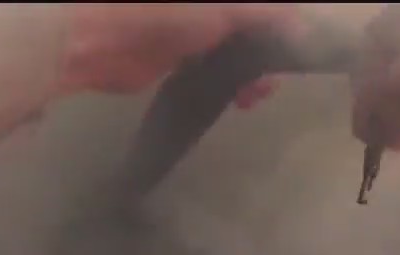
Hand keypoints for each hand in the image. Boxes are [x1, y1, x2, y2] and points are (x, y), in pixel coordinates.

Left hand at [60, 3, 302, 95]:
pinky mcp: (174, 52)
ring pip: (235, 45)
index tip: (298, 47)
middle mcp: (205, 3)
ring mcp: (188, 22)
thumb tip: (305, 29)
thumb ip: (270, 14)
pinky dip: (230, 80)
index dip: (283, 22)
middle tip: (273, 81)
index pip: (263, 7)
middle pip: (251, 24)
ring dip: (252, 71)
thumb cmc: (163, 7)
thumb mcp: (229, 6)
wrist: (94, 33)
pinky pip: (214, 64)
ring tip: (256, 96)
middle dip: (269, 52)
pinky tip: (240, 99)